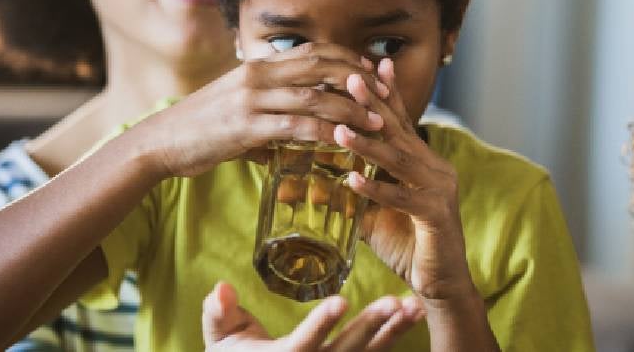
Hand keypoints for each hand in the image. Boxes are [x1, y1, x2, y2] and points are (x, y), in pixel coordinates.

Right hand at [137, 43, 387, 177]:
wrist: (160, 143)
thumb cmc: (200, 129)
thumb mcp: (238, 108)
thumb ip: (268, 112)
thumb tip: (293, 135)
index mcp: (258, 66)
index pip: (314, 52)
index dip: (347, 59)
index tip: (372, 71)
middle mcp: (258, 76)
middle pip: (322, 67)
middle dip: (358, 79)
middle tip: (386, 94)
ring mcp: (251, 99)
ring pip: (315, 98)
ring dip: (351, 110)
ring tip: (378, 122)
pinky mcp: (246, 127)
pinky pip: (296, 128)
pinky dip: (325, 133)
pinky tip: (344, 143)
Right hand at [201, 281, 423, 351]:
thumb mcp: (221, 339)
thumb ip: (219, 314)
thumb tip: (220, 289)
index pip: (303, 344)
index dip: (321, 324)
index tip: (340, 301)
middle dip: (370, 327)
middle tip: (393, 302)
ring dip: (393, 332)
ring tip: (413, 307)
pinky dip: (395, 338)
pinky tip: (413, 316)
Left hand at [334, 59, 473, 300]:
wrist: (440, 283)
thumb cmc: (408, 244)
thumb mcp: (372, 214)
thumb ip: (347, 196)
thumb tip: (302, 190)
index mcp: (421, 161)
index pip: (399, 121)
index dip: (383, 94)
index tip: (366, 65)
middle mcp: (433, 167)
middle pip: (399, 130)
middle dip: (373, 104)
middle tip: (350, 78)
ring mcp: (438, 188)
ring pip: (399, 160)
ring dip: (367, 145)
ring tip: (339, 130)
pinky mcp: (436, 214)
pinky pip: (402, 198)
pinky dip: (376, 190)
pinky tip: (352, 182)